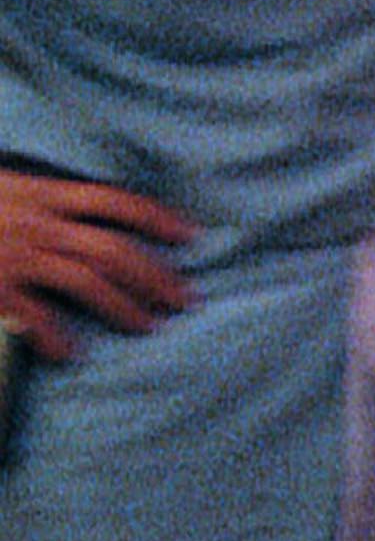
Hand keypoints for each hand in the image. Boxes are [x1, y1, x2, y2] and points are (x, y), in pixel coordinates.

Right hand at [0, 166, 195, 364]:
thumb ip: (42, 200)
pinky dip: (57, 338)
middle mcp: (37, 223)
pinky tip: (71, 354)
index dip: (156, 218)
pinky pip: (35, 316)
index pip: (115, 202)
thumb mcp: (4, 186)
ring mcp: (15, 256)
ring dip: (124, 307)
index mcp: (42, 193)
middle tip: (185, 299)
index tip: (190, 236)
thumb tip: (81, 217)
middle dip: (156, 276)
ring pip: (87, 282)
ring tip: (149, 326)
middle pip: (113, 250)